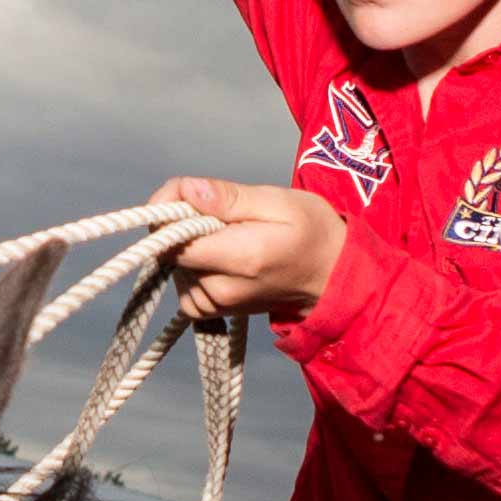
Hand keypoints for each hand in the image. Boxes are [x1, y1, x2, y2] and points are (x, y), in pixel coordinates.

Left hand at [153, 177, 347, 321]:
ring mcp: (216, 304)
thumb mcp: (280, 201)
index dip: (168, 208)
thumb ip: (230, 198)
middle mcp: (222, 289)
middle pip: (171, 250)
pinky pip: (182, 283)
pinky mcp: (212, 310)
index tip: (189, 191)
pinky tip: (219, 253)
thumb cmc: (312, 233)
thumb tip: (187, 191)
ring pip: (173, 265)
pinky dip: (192, 264)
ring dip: (190, 243)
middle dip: (182, 222)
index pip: (172, 238)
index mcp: (241, 259)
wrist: (332, 278)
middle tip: (220, 210)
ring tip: (228, 232)